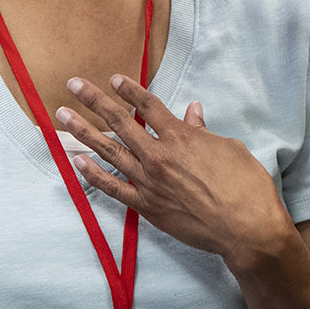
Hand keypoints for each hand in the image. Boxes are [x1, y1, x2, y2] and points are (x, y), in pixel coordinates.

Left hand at [58, 75, 297, 274]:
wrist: (245, 229)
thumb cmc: (245, 186)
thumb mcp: (228, 148)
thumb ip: (203, 130)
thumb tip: (191, 112)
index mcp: (181, 137)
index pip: (148, 106)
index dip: (129, 90)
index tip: (113, 79)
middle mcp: (159, 156)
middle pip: (120, 122)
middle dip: (95, 101)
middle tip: (74, 84)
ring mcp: (149, 182)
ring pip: (109, 151)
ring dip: (84, 132)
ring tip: (63, 116)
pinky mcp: (147, 207)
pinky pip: (113, 188)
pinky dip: (93, 174)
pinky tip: (77, 161)